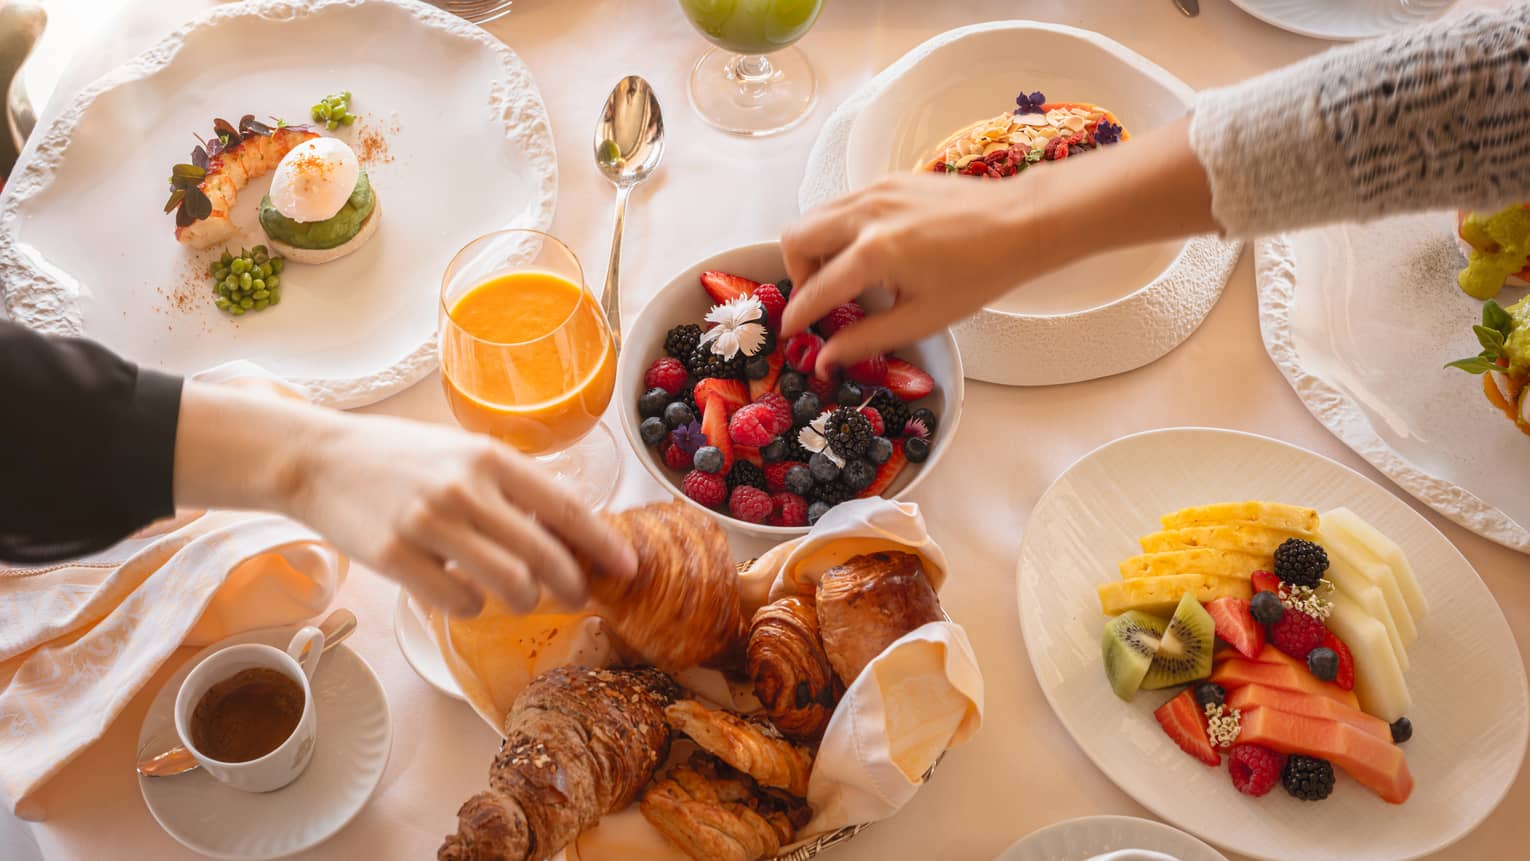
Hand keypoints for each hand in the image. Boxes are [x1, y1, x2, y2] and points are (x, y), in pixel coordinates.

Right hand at [173, 382, 636, 617]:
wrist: (318, 458)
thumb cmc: (401, 458)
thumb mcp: (464, 454)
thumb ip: (512, 486)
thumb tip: (569, 529)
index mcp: (491, 459)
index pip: (567, 510)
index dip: (604, 546)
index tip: (627, 569)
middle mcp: (465, 489)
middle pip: (547, 558)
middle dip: (572, 586)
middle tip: (576, 596)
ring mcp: (429, 524)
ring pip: (511, 587)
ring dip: (525, 601)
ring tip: (518, 596)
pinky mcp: (395, 557)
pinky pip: (459, 602)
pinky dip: (471, 606)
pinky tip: (461, 592)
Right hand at [780, 172, 1036, 369]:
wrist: (1020, 223)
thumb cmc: (980, 273)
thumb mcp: (922, 318)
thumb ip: (866, 338)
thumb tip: (826, 358)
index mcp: (875, 252)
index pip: (817, 288)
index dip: (798, 315)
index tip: (790, 331)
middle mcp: (867, 213)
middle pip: (796, 236)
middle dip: (798, 272)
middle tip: (819, 297)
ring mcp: (876, 190)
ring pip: (815, 215)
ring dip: (815, 247)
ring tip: (843, 276)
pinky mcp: (888, 180)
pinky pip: (842, 204)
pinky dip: (839, 229)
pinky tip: (868, 252)